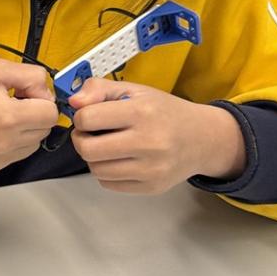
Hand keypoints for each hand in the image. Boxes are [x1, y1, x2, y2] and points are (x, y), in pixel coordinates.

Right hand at [0, 60, 59, 175]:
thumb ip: (32, 76)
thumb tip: (48, 92)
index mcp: (7, 118)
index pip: (50, 114)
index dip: (40, 98)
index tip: (23, 92)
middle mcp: (2, 144)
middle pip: (44, 130)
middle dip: (33, 113)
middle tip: (10, 100)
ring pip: (32, 145)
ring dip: (24, 129)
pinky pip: (15, 155)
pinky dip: (11, 142)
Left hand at [69, 79, 246, 193]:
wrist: (202, 139)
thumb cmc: (164, 112)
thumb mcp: (134, 90)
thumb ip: (100, 89)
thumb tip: (73, 102)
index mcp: (142, 112)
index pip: (87, 119)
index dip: (81, 117)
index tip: (90, 116)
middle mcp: (148, 142)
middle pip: (87, 149)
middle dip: (81, 139)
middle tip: (91, 133)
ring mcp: (151, 168)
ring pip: (96, 169)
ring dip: (93, 157)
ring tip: (106, 146)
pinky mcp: (152, 187)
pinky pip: (108, 184)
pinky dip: (106, 172)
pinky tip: (118, 160)